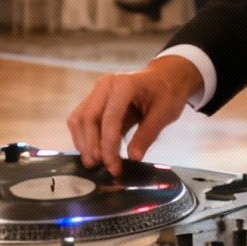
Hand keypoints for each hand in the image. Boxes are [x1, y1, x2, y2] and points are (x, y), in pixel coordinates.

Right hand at [68, 55, 203, 175]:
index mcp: (124, 85)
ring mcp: (97, 91)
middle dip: (92, 146)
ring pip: (78, 119)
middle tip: (102, 168)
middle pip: (88, 118)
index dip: (108, 145)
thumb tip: (133, 158)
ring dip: (83, 143)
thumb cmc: (168, 92)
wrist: (165, 76)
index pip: (109, 118)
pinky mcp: (94, 99)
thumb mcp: (164, 113)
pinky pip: (81, 119)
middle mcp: (105, 85)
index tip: (113, 166)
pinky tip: (93, 152)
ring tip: (94, 164)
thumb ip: (147, 135)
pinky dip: (83, 137)